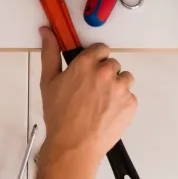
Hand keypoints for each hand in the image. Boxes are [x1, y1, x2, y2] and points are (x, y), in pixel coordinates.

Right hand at [37, 27, 135, 168]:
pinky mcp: (130, 103)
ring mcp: (120, 88)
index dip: (95, 59)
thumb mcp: (48, 82)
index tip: (90, 69)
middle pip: (113, 64)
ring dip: (115, 87)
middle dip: (104, 74)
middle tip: (91, 91)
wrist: (74, 145)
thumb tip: (47, 33)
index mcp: (86, 63)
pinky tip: (106, 113)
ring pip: (124, 79)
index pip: (101, 48)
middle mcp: (106, 72)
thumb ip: (50, 53)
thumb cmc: (60, 117)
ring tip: (100, 103)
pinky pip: (129, 96)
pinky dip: (121, 103)